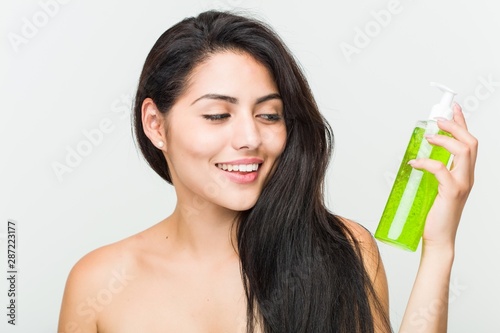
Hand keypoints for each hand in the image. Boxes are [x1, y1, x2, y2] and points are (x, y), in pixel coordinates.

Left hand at [408, 103, 477, 250]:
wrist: (438, 239)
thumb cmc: (435, 215)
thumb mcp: (436, 189)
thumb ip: (433, 174)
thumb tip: (415, 159)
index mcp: (464, 173)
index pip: (468, 142)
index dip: (462, 122)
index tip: (452, 107)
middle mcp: (467, 176)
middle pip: (470, 142)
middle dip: (456, 125)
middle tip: (438, 119)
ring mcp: (461, 184)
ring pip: (463, 151)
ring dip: (445, 139)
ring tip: (429, 137)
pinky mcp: (451, 192)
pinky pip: (440, 169)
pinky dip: (426, 162)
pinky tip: (414, 163)